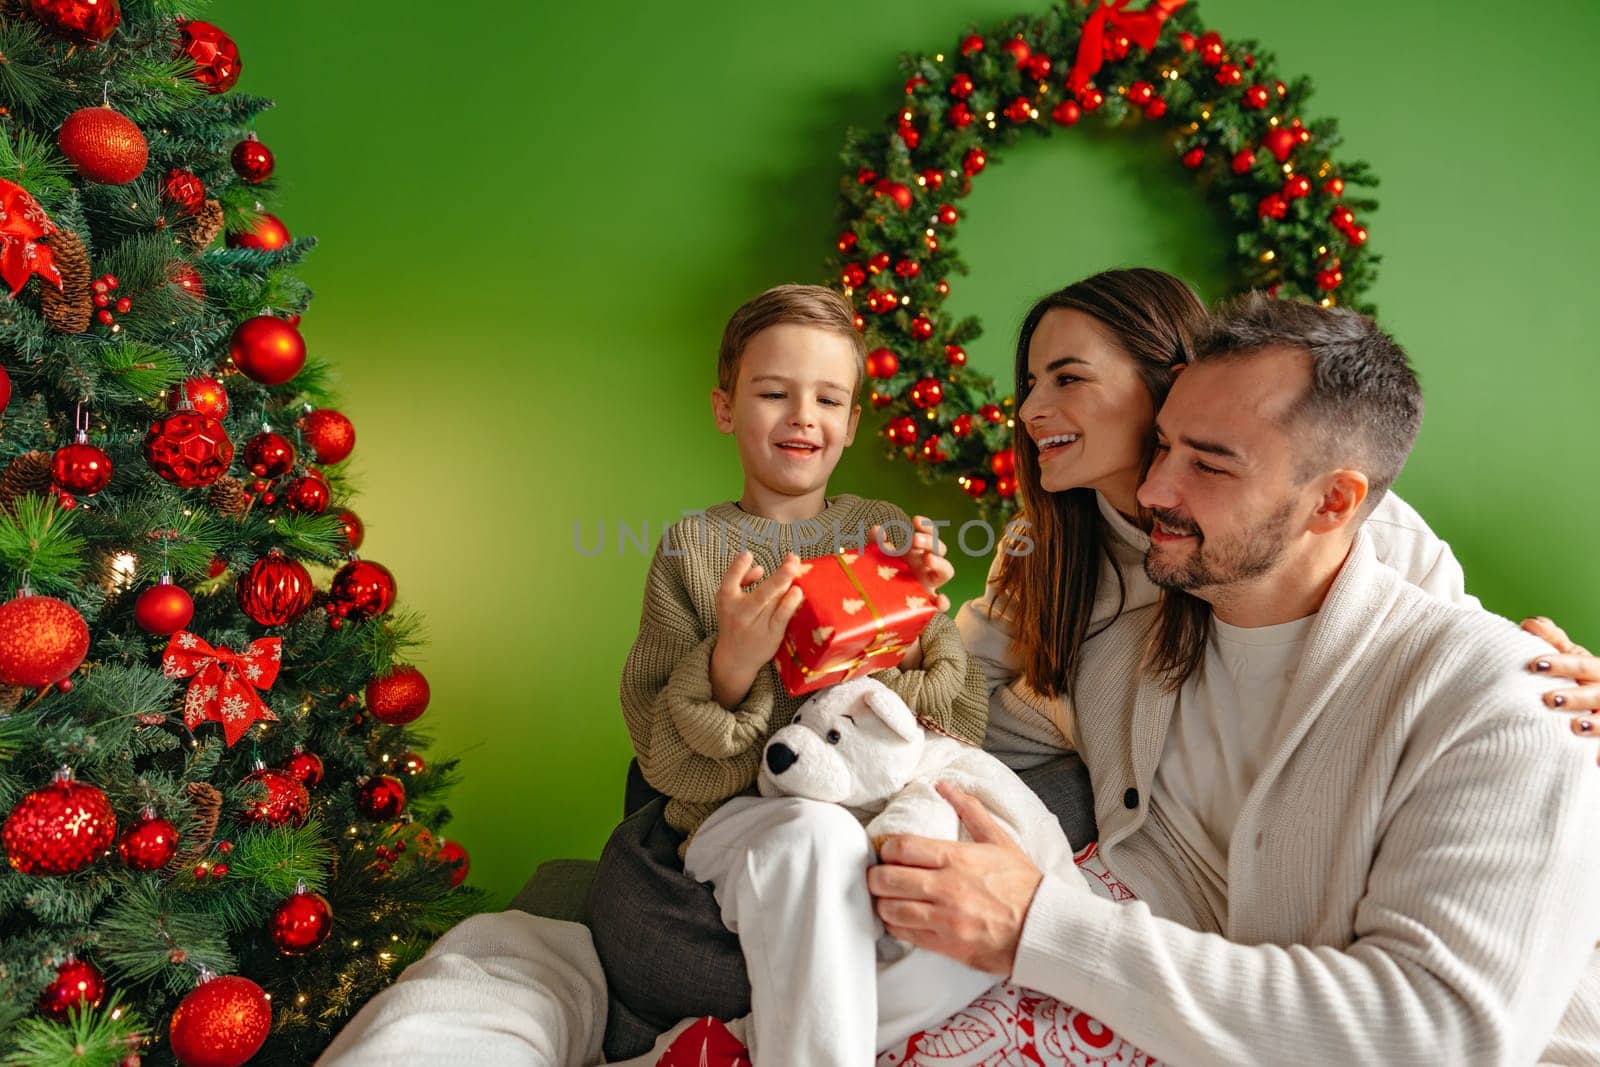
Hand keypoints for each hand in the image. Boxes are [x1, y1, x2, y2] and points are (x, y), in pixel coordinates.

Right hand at [710, 551, 804, 708]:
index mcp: (726, 600)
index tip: (748, 553)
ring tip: (796, 568)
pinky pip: (782, 618)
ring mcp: (756, 626)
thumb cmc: (735, 620)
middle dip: (779, 576)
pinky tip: (798, 592)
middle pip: (762, 593)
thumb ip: (740, 579)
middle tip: (793, 560)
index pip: (730, 581)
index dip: (738, 567)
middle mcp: (741, 613)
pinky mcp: (770, 636)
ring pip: (774, 603)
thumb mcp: (728, 599)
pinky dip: (790, 604)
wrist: (734, 657)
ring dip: (787, 585)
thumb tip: (761, 568)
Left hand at [865, 782, 1041, 975]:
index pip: (900, 847)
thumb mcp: (998, 840)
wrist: (1042, 927)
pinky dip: (897, 925)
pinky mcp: (946, 945)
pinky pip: (905, 934)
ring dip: (883, 903)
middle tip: (882, 875)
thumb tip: (944, 785)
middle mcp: (947, 888)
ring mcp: (945, 919)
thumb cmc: (1022, 884)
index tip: (889, 853)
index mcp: (956, 858)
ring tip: (890, 898)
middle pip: (886, 879)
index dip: (886, 849)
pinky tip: (903, 918)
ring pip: (889, 909)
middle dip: (877, 876)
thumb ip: (969, 810)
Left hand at [871, 515, 952, 612]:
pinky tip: (938, 599)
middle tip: (914, 540)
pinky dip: (944, 602)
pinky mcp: (929, 604)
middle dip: (929, 541)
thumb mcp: (879, 559)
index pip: (930, 536)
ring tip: (927, 558)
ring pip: (947, 571)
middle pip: (939, 549)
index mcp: (918, 553)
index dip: (927, 526)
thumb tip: (876, 529)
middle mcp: (927, 566)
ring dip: (940, 562)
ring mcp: (930, 584)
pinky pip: (943, 604)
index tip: (915, 520)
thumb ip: (876, 544)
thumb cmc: (884, 577)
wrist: (881, 605)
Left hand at [1522, 618, 1599, 755]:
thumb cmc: (1587, 679)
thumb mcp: (1577, 659)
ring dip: (1595, 724)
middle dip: (1576, 696)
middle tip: (1549, 699)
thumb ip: (1555, 641)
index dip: (1561, 664)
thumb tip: (1529, 623)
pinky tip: (1595, 760)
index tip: (1534, 665)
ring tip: (1575, 726)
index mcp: (1599, 671)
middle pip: (1597, 694)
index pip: (1583, 665)